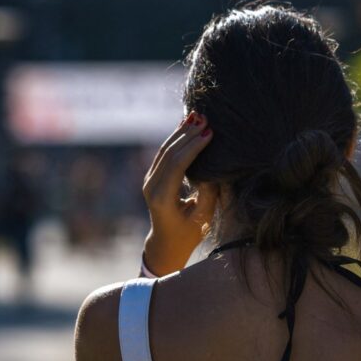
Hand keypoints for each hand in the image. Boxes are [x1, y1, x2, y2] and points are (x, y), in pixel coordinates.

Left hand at [141, 112, 217, 275]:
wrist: (166, 243)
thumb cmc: (189, 233)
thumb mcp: (203, 216)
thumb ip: (208, 192)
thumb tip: (211, 168)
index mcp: (163, 197)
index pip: (177, 164)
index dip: (194, 146)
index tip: (210, 133)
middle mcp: (151, 186)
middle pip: (169, 153)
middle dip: (187, 134)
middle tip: (205, 119)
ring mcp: (149, 180)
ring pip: (165, 150)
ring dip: (181, 133)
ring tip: (197, 117)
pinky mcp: (152, 177)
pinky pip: (163, 154)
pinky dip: (176, 139)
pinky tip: (186, 127)